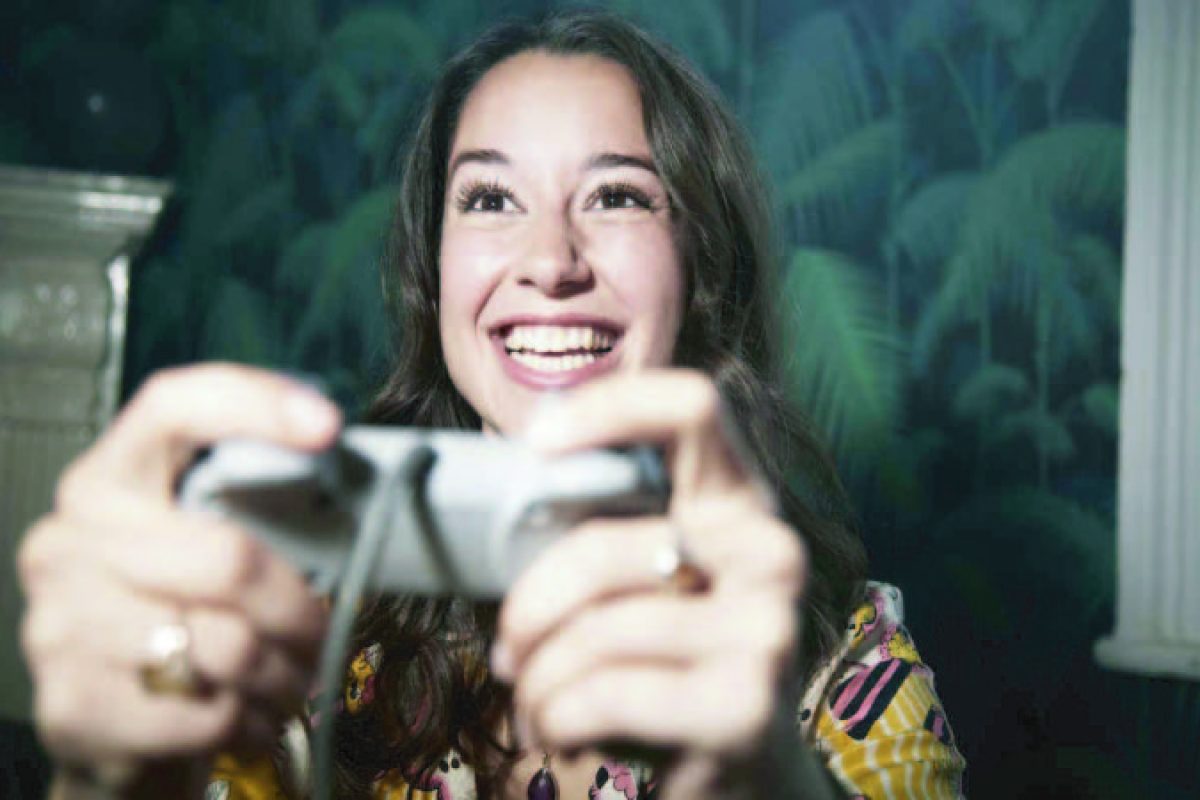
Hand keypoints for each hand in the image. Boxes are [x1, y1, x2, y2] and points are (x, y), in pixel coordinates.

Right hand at [17, 364, 338, 788]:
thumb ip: (257, 513)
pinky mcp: (71, 705)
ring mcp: (59, 622)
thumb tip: (351, 487)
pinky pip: (208, 713)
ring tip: (287, 679)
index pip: (172, 408)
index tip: (327, 425)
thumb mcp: (210, 555)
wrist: (118, 732)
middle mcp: (69, 539)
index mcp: (109, 480)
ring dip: (282, 674)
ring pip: (229, 646)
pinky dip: (250, 722)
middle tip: (322, 632)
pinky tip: (247, 716)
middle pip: (229, 556)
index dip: (253, 404)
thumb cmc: (184, 623)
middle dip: (299, 608)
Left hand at [492, 369, 806, 797]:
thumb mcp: (648, 585)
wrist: (744, 771)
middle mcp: (770, 552)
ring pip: (598, 629)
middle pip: (604, 546)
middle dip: (529, 607)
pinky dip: (556, 717)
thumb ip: (609, 533)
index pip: (694, 408)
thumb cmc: (669, 662)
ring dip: (537, 678)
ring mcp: (767, 628)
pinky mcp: (746, 704)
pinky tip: (556, 732)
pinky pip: (606, 692)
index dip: (612, 407)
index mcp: (740, 504)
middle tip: (506, 648)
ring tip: (531, 700)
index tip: (539, 443)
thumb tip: (510, 496)